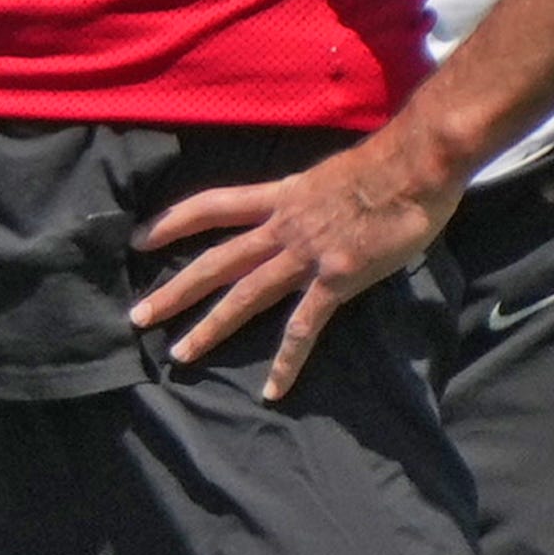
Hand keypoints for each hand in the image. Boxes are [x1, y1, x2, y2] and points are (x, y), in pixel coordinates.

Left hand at [127, 127, 464, 398]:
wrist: (416, 164)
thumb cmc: (386, 164)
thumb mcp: (328, 176)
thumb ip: (309, 199)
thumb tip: (306, 211)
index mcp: (280, 197)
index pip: (212, 206)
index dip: (171, 222)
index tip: (137, 239)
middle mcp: (282, 227)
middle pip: (215, 261)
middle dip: (173, 291)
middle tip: (137, 316)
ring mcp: (306, 256)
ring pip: (245, 297)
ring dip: (209, 328)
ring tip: (179, 355)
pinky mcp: (335, 281)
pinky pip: (303, 328)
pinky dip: (286, 363)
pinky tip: (271, 390)